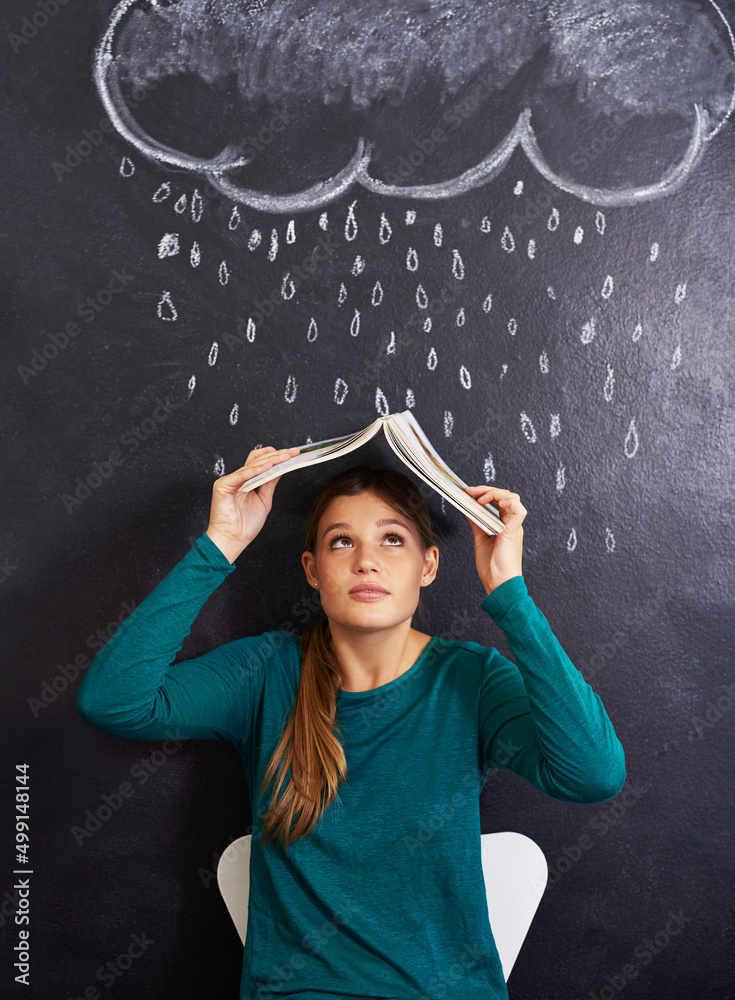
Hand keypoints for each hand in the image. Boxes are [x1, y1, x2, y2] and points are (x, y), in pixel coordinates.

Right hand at [205, 446, 299, 562]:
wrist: (232, 540)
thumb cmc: (244, 526)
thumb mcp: (263, 501)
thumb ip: (269, 484)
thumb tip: (280, 469)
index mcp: (245, 481)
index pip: (261, 462)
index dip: (277, 457)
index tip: (293, 455)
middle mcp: (237, 478)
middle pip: (258, 459)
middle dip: (278, 455)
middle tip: (294, 452)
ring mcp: (229, 480)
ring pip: (252, 464)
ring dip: (271, 460)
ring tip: (286, 457)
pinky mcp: (223, 485)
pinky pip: (242, 475)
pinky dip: (255, 470)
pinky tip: (268, 466)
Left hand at [464, 486, 525, 594]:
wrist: (498, 585)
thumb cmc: (492, 568)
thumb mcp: (480, 540)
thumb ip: (477, 523)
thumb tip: (469, 509)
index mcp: (505, 525)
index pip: (499, 501)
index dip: (485, 493)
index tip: (469, 492)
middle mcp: (511, 524)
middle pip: (505, 496)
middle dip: (487, 490)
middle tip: (471, 492)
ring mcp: (514, 528)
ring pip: (512, 498)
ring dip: (495, 494)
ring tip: (481, 499)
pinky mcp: (513, 532)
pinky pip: (519, 511)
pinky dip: (509, 502)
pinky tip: (498, 502)